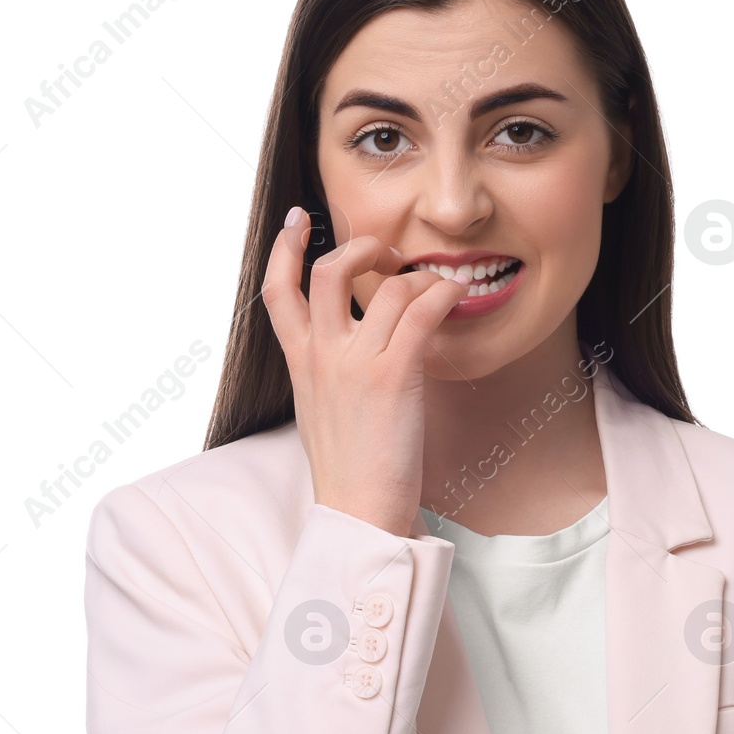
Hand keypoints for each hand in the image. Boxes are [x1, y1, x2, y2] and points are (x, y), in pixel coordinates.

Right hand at [262, 207, 466, 536]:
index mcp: (300, 363)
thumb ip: (329, 372)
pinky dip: (443, 294)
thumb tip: (355, 348)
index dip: (285, 249)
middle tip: (390, 252)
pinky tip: (456, 298)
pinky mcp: (391, 375)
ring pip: (384, 286)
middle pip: (328, 271)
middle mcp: (321, 355)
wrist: (357, 513)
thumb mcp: (321, 412)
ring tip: (440, 288)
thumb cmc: (351, 470)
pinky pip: (419, 311)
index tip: (298, 220)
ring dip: (420, 277)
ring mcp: (354, 362)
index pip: (277, 290)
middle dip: (362, 245)